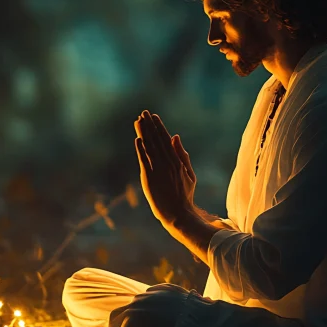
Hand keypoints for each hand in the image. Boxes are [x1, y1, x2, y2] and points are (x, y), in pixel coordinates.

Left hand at [134, 111, 194, 226]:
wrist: (178, 213)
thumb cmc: (184, 195)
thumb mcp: (189, 174)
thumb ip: (182, 155)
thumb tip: (175, 137)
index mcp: (177, 161)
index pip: (166, 139)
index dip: (159, 127)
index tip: (153, 116)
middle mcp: (168, 163)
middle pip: (156, 140)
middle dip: (149, 125)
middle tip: (143, 113)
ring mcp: (158, 170)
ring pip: (149, 147)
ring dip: (143, 133)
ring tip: (138, 121)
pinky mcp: (149, 178)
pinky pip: (144, 160)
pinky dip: (140, 149)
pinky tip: (137, 139)